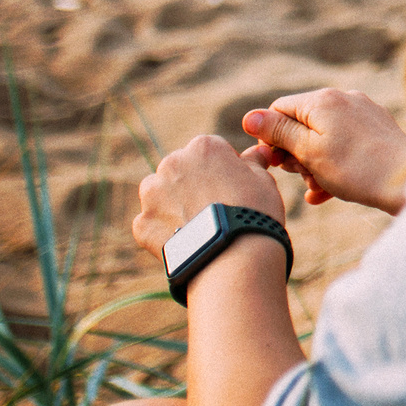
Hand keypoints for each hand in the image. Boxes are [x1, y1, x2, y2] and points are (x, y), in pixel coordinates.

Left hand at [132, 134, 287, 258]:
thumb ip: (253, 162)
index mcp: (203, 147)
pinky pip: (151, 223)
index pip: (209, 151)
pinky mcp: (142, 224)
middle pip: (180, 169)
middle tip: (214, 207)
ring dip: (172, 203)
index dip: (222, 169)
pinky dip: (164, 230)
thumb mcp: (263, 180)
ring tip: (196, 225)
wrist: (234, 258)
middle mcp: (172, 164)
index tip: (231, 187)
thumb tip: (259, 151)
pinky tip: (185, 241)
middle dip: (193, 183)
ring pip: (159, 193)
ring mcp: (153, 194)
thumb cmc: (254, 213)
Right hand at [242, 88, 405, 213]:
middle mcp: (345, 99)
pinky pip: (345, 147)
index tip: (276, 163)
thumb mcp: (309, 151)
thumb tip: (250, 117)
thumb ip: (279, 133)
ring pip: (323, 139)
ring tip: (317, 188)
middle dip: (295, 153)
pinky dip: (333, 167)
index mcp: (323, 99)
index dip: (271, 137)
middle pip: (302, 124)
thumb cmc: (355, 168)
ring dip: (313, 165)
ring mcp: (363, 114)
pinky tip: (325, 193)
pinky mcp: (377, 131)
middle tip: (302, 176)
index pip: (280, 109)